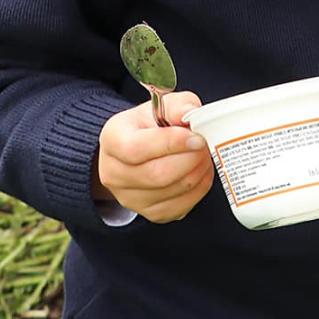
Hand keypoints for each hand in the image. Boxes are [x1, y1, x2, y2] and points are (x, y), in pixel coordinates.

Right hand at [96, 92, 213, 222]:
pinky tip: (201, 171)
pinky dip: (198, 189)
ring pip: (172, 191)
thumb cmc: (147, 126)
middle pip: (157, 175)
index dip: (170, 144)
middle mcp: (114, 173)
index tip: (196, 137)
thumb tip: (190, 112)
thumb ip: (177, 105)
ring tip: (205, 154)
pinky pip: (181, 206)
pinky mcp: (151, 213)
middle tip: (206, 144)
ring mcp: (131, 198)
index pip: (136, 149)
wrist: (135, 150)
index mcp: (112, 140)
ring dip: (198, 172)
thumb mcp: (159, 106)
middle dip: (190, 159)